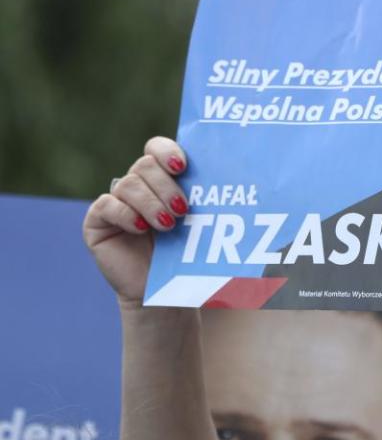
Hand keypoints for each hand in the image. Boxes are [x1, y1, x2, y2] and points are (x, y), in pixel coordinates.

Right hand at [82, 137, 188, 305]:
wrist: (163, 290)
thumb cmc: (184, 255)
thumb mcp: (198, 223)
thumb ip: (202, 199)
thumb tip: (226, 176)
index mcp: (161, 179)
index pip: (156, 149)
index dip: (167, 151)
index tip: (182, 166)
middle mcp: (136, 186)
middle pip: (145, 165)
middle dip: (166, 186)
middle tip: (182, 210)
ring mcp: (115, 202)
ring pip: (129, 184)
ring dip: (151, 204)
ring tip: (167, 226)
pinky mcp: (97, 221)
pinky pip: (107, 205)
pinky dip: (126, 214)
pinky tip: (141, 228)